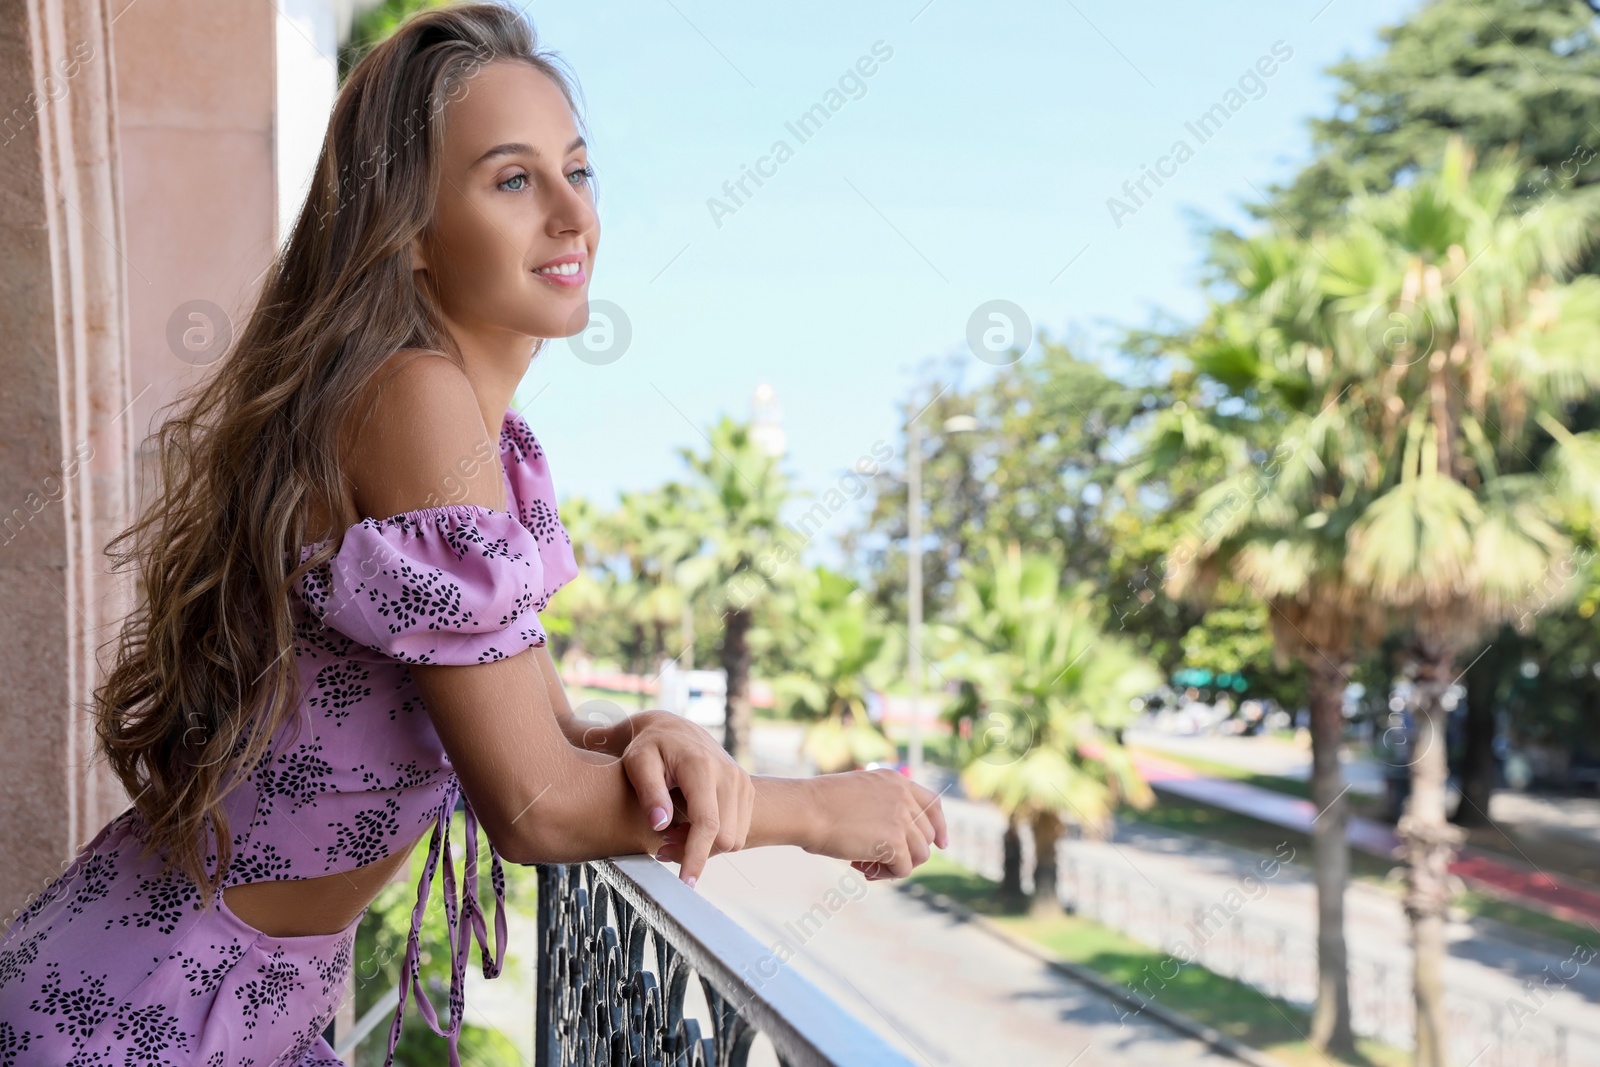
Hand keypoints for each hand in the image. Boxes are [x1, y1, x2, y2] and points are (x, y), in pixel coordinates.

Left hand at [611, 711, 754, 887]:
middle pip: (724, 837)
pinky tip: (691, 827)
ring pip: (734, 838)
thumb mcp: (638, 763)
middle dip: (695, 851)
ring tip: (674, 834)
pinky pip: (737, 830)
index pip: (707, 823)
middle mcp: (729, 774)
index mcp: (702, 767)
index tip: (686, 882)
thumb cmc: (649, 747)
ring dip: (706, 846)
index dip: (697, 856)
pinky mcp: (746, 789)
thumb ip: (649, 793)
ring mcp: (742, 781)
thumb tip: (660, 824)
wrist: (672, 729)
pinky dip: (716, 838)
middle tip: (662, 846)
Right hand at [804, 769, 947, 880]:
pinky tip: (863, 868)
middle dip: (908, 853)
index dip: (940, 826)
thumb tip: (897, 841)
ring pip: (919, 854)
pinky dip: (887, 875)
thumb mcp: (858, 794)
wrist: (806, 809)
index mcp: (895, 781)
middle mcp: (903, 796)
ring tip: (867, 865)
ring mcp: (901, 818)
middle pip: (927, 835)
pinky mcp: (895, 841)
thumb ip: (881, 808)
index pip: (933, 804)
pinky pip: (904, 868)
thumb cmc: (819, 805)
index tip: (941, 844)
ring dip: (896, 865)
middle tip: (878, 860)